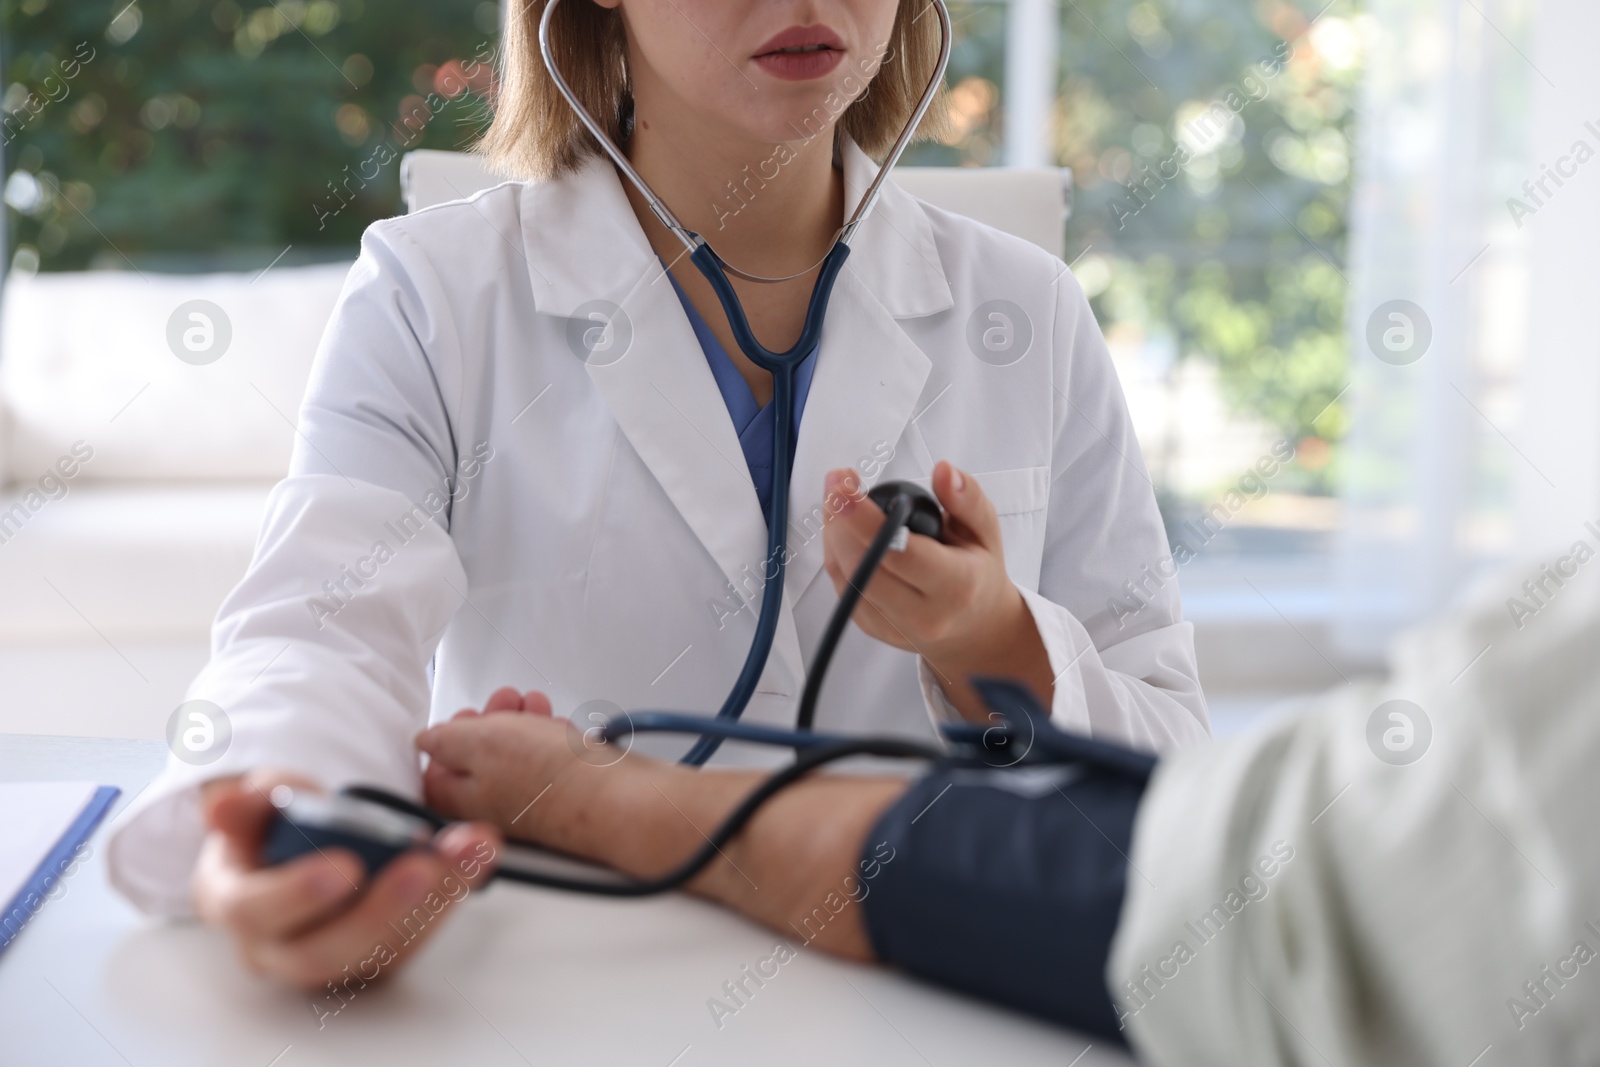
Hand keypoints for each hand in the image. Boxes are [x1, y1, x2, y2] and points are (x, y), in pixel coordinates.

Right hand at [193, 770, 499, 991]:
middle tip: (422, 868)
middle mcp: (278, 947)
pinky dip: (452, 892)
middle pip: (325, 951)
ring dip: (434, 900)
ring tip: (468, 849)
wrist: (299, 851)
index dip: (296, 893)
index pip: (255, 910)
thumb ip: (252, 800)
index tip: (345, 867)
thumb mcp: (256, 803)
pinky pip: (416, 936)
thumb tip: (225, 805)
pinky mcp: (379, 953)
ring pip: (382, 949)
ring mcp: (332, 958)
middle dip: (378, 911)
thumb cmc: (270, 829)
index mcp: (235, 903)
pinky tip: (476, 854)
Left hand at [418, 689, 636, 858]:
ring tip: (536, 706)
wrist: (615, 800)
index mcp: (457, 803)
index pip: (434, 770)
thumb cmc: (551, 780)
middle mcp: (488, 813)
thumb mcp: (481, 741)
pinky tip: (559, 729)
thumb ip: (444, 738)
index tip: (466, 715)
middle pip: (477, 761)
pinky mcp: (558, 803)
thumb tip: (426, 740)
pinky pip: (546, 767)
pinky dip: (550, 741)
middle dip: (492, 722)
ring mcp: (525, 810)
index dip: (448, 735)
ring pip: (514, 760)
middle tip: (505, 701)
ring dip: (523, 724)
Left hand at [820, 460, 1052, 718]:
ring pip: (846, 576)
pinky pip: (842, 587)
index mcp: (958, 586)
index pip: (901, 553)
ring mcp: (894, 627)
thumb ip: (968, 498)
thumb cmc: (979, 574)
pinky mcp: (871, 628)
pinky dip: (836, 551)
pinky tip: (843, 527)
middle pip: (863, 566)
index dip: (865, 520)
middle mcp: (924, 614)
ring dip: (834, 531)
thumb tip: (944, 470)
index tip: (844, 487)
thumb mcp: (986, 531)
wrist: (975, 628)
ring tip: (839, 497)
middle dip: (841, 518)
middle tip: (838, 481)